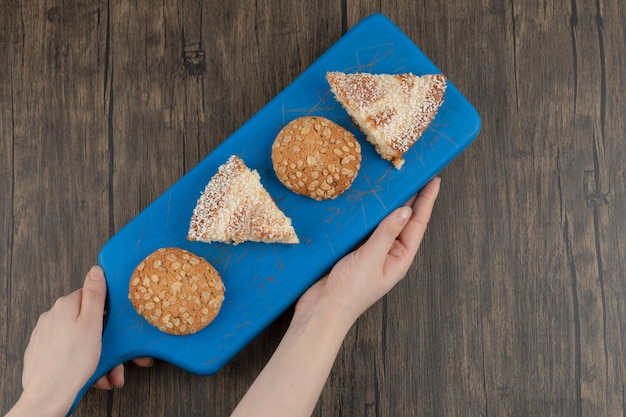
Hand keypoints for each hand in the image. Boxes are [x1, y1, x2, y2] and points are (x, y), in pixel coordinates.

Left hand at [6, 267, 151, 416]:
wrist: (48, 395)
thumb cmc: (72, 362)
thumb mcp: (92, 324)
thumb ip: (95, 295)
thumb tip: (95, 271)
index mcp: (65, 305)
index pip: (92, 296)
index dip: (109, 312)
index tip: (117, 326)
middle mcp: (53, 317)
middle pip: (88, 322)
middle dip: (106, 340)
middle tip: (116, 355)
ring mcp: (47, 335)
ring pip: (81, 340)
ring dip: (98, 355)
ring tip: (107, 372)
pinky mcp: (44, 352)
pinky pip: (70, 352)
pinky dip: (84, 362)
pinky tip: (94, 374)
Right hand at [231, 178, 440, 416]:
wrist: (322, 311)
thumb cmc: (350, 291)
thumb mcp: (371, 258)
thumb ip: (387, 232)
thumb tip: (405, 210)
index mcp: (399, 258)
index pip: (417, 225)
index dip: (426, 202)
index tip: (433, 180)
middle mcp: (387, 254)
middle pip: (402, 222)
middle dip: (410, 199)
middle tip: (415, 175)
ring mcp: (369, 253)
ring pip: (382, 223)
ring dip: (387, 205)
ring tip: (393, 183)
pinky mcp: (351, 252)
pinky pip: (364, 229)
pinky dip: (366, 215)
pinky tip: (364, 203)